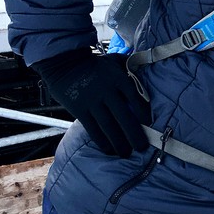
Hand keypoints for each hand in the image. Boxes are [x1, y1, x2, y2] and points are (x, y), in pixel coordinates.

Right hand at [33, 49, 149, 156]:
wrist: (64, 63)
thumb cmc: (95, 64)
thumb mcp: (114, 61)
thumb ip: (130, 68)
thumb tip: (146, 73)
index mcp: (118, 79)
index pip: (135, 97)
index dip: (143, 112)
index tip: (149, 124)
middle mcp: (106, 91)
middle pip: (123, 116)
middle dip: (134, 134)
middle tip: (141, 147)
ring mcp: (92, 101)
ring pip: (108, 125)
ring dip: (118, 142)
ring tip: (126, 153)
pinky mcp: (79, 110)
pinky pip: (92, 128)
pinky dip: (101, 140)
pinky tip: (108, 149)